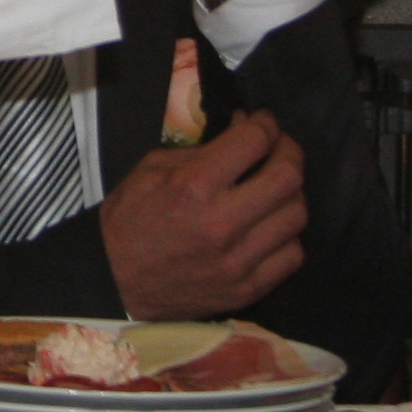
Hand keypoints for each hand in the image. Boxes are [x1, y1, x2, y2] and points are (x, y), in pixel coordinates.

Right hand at [99, 108, 306, 318]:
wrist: (114, 281)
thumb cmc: (130, 219)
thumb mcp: (153, 169)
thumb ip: (203, 150)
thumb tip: (244, 131)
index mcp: (193, 186)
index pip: (254, 141)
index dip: (266, 123)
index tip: (264, 122)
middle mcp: (222, 223)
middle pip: (288, 177)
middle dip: (289, 152)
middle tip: (279, 148)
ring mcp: (238, 261)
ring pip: (297, 216)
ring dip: (291, 194)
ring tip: (274, 189)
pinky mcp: (247, 289)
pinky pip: (292, 255)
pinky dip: (287, 235)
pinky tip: (269, 227)